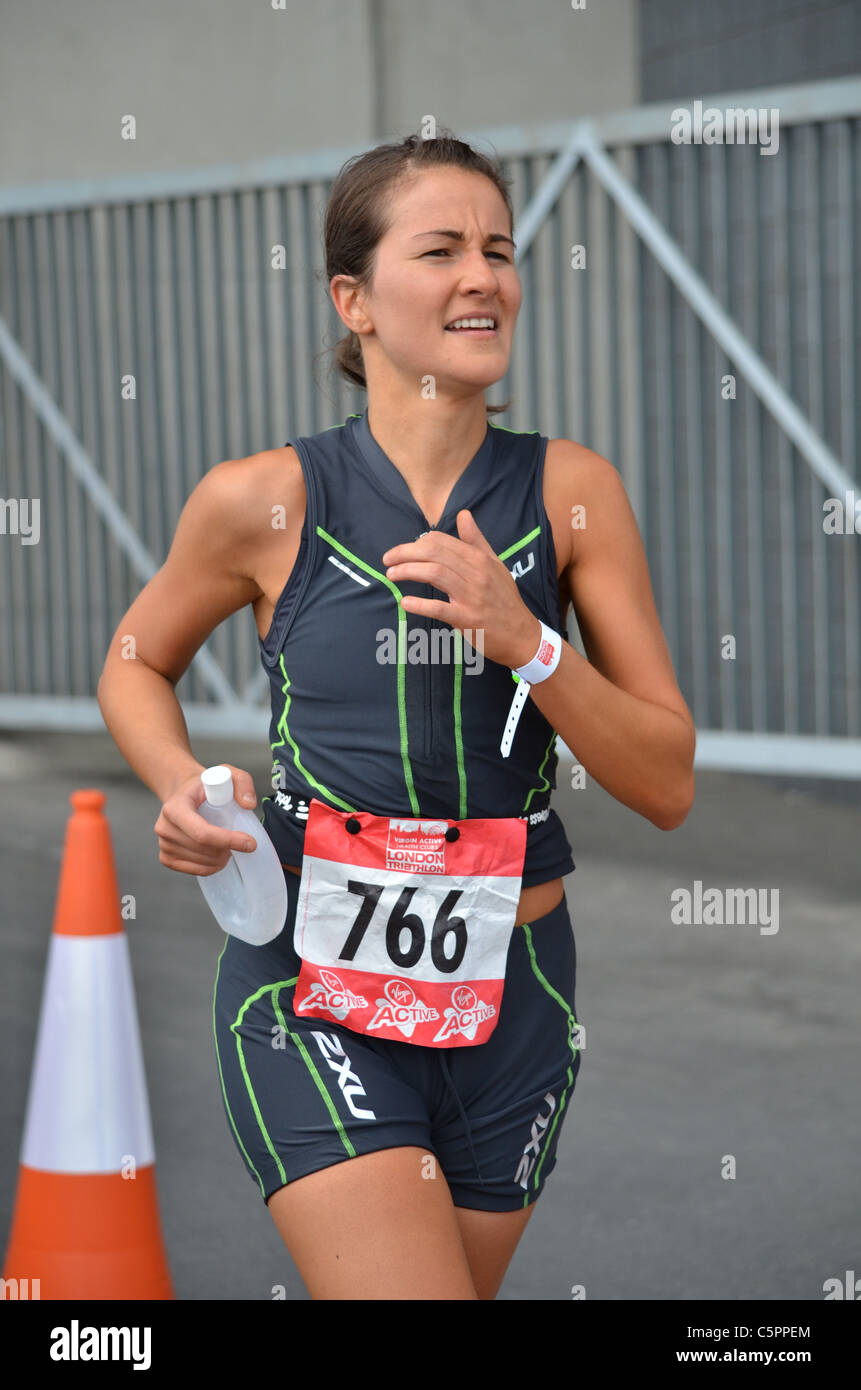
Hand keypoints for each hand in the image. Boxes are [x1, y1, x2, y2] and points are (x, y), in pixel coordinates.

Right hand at [154, 764, 258, 875]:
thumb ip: (242, 782)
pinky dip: (211, 867)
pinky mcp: (166, 857)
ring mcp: (164, 844)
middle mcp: (164, 827)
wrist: (183, 793)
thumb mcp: (227, 774)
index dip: (227, 840)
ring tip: (228, 846)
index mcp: (175, 807)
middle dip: (228, 849)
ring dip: (221, 859)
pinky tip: (218, 856)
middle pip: (203, 849)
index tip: (250, 843)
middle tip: (241, 841)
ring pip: (201, 862)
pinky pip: (194, 870)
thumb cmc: (205, 786)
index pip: (202, 832)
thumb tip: (248, 804)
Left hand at [381, 508, 541, 668]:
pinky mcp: (468, 619)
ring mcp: (472, 596)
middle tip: (387, 560)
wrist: (521, 634)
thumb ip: (476, 540)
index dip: (415, 543)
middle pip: (434, 553)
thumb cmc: (505, 598)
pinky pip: (440, 608)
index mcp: (479, 558)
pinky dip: (420, 604)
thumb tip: (463, 514)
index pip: (440, 541)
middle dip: (405, 553)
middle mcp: (476, 573)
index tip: (401, 551)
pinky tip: (405, 602)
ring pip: (434, 574)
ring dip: (407, 571)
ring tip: (391, 575)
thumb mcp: (494, 564)